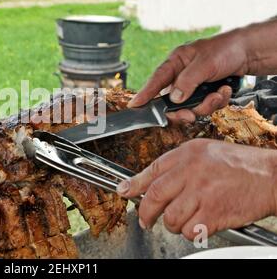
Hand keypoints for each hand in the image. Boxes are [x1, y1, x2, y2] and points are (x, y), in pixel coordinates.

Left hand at [116, 139, 276, 240]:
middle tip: (145, 220)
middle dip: (145, 212)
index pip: (153, 170)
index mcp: (188, 154)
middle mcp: (192, 171)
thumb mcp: (206, 152)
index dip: (134, 183)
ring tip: (182, 222)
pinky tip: (200, 225)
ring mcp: (202, 192)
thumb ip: (179, 164)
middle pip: (155, 196)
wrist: (271, 176)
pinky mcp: (214, 213)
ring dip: (173, 225)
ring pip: (171, 218)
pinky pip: (190, 230)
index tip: (123, 192)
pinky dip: (191, 233)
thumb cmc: (241, 165)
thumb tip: (154, 181)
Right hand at [129, 30, 249, 122]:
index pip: (156, 79)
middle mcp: (181, 76)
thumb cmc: (226, 49)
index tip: (134, 106)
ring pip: (190, 107)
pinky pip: (205, 106)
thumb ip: (187, 81)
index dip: (144, 94)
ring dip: (205, 105)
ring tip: (218, 94)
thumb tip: (173, 99)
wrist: (250, 52)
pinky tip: (224, 91)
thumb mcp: (205, 63)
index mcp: (176, 62)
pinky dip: (216, 102)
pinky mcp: (205, 93)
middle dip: (183, 111)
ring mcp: (193, 86)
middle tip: (190, 116)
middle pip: (172, 101)